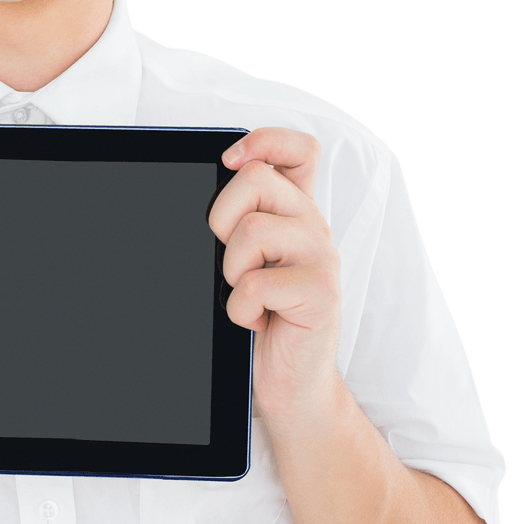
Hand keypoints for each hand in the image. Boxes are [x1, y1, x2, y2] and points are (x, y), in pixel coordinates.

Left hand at [209, 128, 340, 423]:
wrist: (286, 382)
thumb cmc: (257, 315)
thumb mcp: (240, 257)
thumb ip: (234, 217)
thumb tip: (201, 182)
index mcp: (293, 210)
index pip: (298, 149)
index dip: (264, 141)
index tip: (229, 161)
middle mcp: (313, 225)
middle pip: (256, 179)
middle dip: (221, 218)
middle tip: (231, 261)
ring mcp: (322, 257)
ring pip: (252, 230)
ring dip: (231, 271)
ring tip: (248, 294)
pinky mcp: (322, 293)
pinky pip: (255, 283)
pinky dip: (240, 309)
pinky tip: (258, 321)